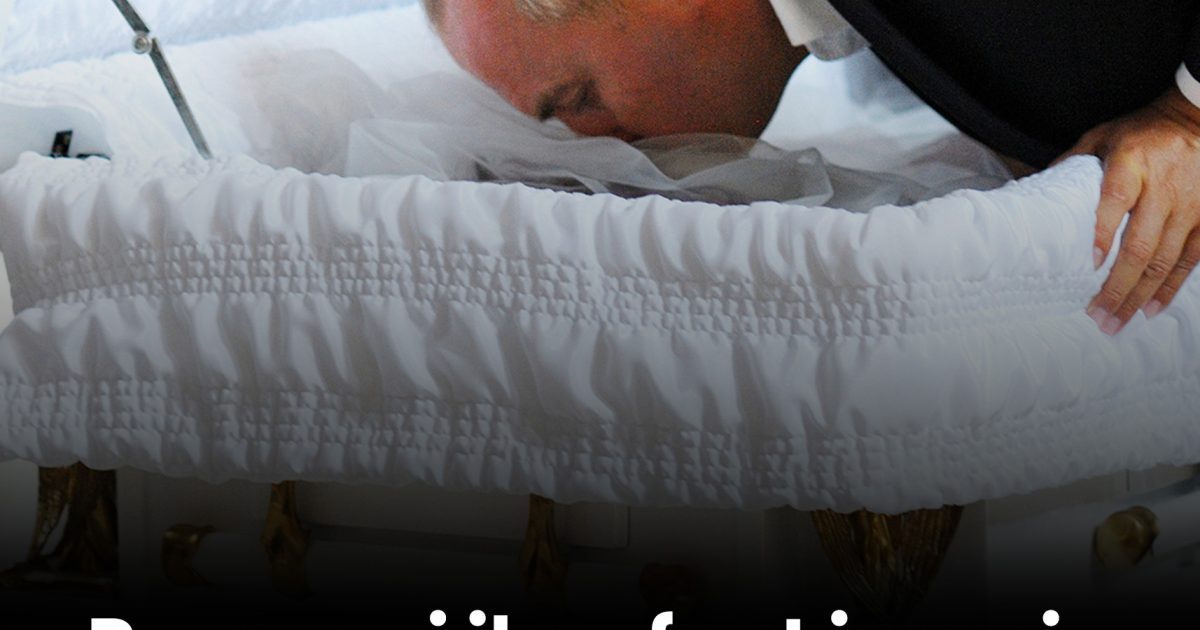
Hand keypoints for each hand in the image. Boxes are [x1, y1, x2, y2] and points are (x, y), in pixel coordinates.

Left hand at [1057, 88, 1199, 334]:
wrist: (1195, 118)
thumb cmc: (1139, 133)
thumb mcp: (1100, 138)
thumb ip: (1071, 164)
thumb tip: (1034, 196)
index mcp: (1131, 165)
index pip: (1114, 202)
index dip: (1102, 234)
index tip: (1088, 264)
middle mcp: (1162, 188)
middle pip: (1139, 245)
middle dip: (1117, 286)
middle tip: (1097, 315)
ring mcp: (1188, 205)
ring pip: (1164, 260)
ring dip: (1139, 295)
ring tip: (1117, 321)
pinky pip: (1189, 259)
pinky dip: (1171, 287)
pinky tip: (1152, 309)